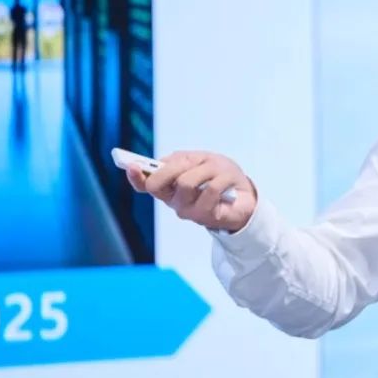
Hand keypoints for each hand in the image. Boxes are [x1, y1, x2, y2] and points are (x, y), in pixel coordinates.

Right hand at [125, 150, 256, 232]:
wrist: (246, 195)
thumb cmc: (221, 175)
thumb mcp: (200, 160)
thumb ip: (180, 161)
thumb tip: (162, 163)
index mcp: (169, 187)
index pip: (145, 184)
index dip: (135, 177)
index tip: (130, 165)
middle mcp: (174, 201)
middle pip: (161, 182)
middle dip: (176, 167)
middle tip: (194, 163)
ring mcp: (188, 211)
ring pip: (186, 183)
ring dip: (206, 170)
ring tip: (218, 172)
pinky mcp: (204, 217)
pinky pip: (209, 190)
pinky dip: (223, 180)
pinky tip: (228, 185)